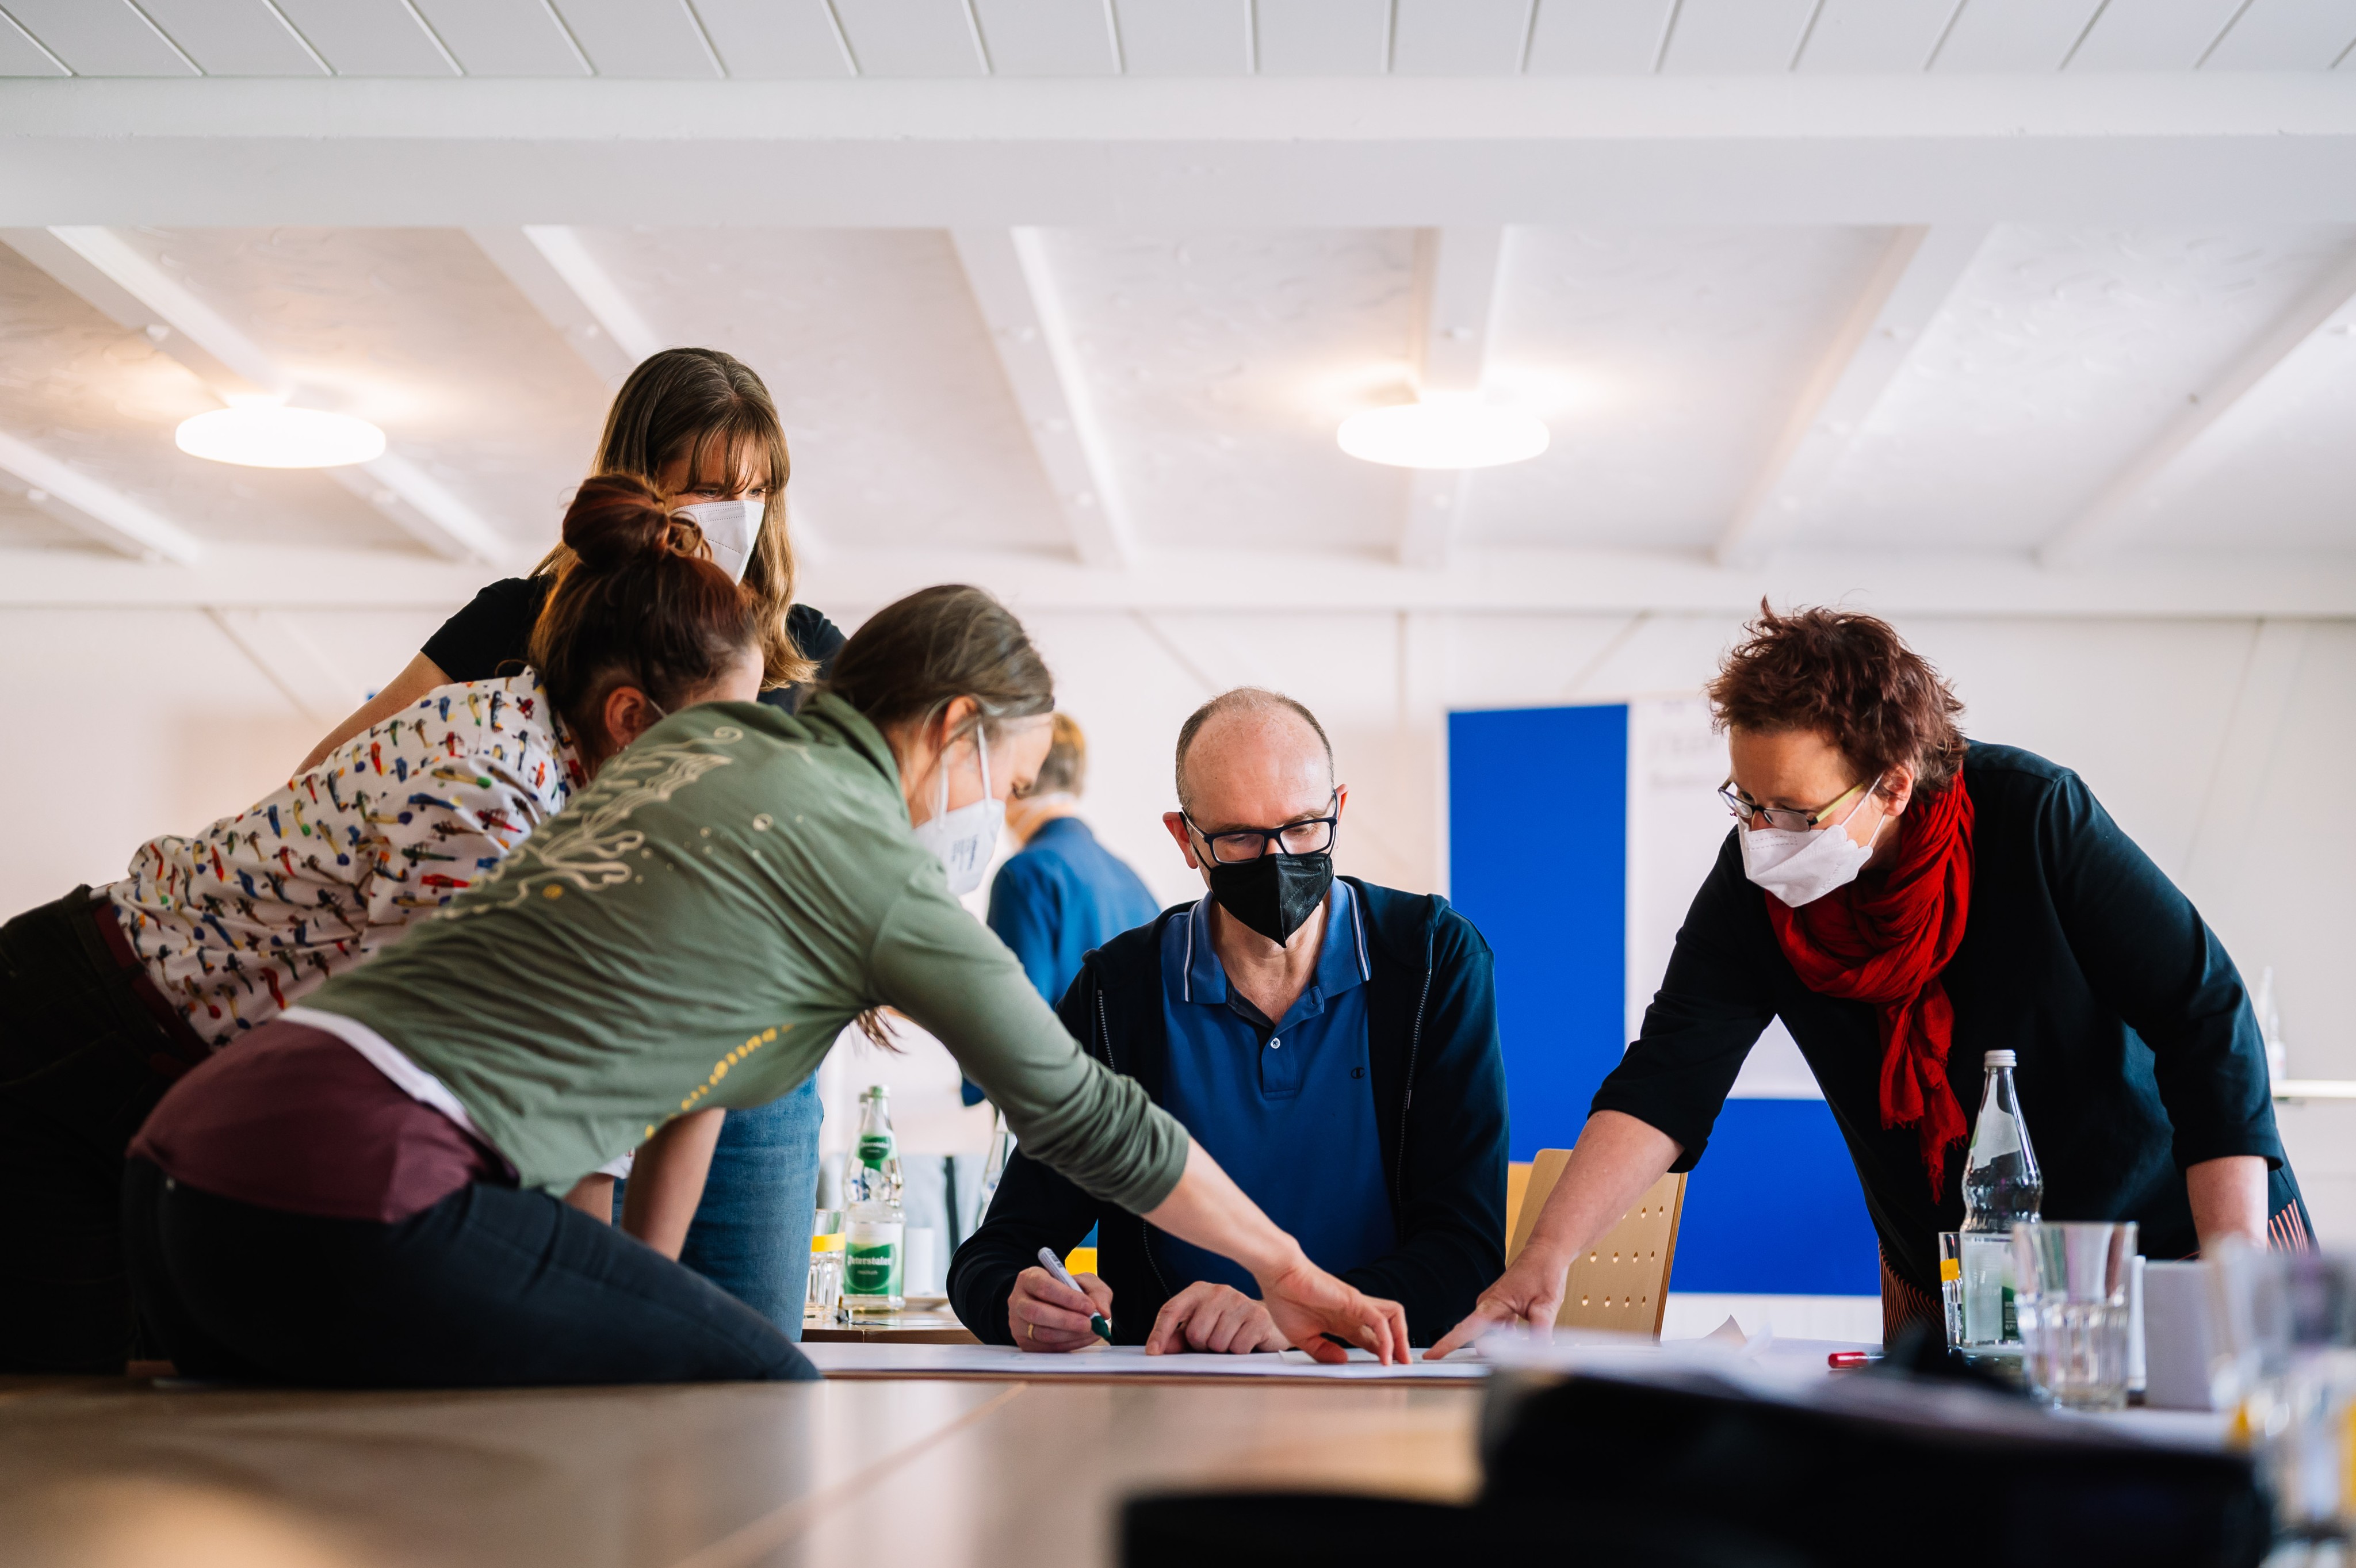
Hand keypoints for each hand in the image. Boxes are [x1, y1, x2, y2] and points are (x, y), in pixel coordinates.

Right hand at [1007, 1266, 1112, 1353]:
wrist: (1051, 1303)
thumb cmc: (1067, 1290)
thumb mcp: (1084, 1282)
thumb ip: (1097, 1293)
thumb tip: (1103, 1312)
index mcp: (1029, 1278)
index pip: (1043, 1286)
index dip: (1067, 1297)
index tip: (1089, 1306)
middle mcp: (1018, 1301)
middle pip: (1036, 1312)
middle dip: (1066, 1320)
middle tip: (1089, 1323)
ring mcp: (1018, 1324)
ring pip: (1041, 1334)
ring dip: (1070, 1335)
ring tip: (1091, 1331)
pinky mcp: (1025, 1343)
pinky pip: (1046, 1348)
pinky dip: (1069, 1345)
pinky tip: (1084, 1338)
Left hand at [1144, 1282, 1288, 1355]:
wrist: (1264, 1323)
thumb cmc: (1226, 1327)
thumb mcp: (1199, 1329)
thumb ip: (1177, 1337)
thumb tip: (1157, 1350)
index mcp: (1198, 1291)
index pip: (1172, 1310)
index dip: (1159, 1333)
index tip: (1153, 1354)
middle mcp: (1218, 1291)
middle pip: (1195, 1333)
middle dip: (1202, 1346)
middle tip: (1213, 1343)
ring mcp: (1240, 1300)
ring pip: (1217, 1342)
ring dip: (1222, 1351)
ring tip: (1230, 1340)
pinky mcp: (1258, 1315)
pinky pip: (1238, 1347)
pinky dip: (1239, 1352)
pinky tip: (1245, 1341)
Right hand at [1255, 1256, 1409, 1365]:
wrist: (1279, 1276)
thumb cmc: (1285, 1299)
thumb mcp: (1302, 1337)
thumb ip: (1322, 1351)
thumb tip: (1342, 1361)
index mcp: (1342, 1322)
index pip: (1371, 1339)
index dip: (1381, 1354)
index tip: (1386, 1370)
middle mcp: (1354, 1313)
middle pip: (1388, 1328)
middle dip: (1399, 1347)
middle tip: (1403, 1366)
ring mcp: (1357, 1306)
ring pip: (1393, 1318)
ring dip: (1401, 1339)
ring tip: (1401, 1361)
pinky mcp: (1355, 1302)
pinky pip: (1380, 1321)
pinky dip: (1386, 1339)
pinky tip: (1384, 1357)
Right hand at [1427, 1246, 1566, 1358]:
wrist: (1546, 1254)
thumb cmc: (1544, 1273)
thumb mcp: (1546, 1307)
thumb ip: (1538, 1333)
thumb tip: (1536, 1355)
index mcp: (1492, 1303)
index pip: (1465, 1329)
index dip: (1446, 1345)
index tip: (1430, 1357)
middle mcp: (1487, 1305)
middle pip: (1478, 1338)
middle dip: (1489, 1352)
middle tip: (1513, 1355)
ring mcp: (1492, 1307)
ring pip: (1490, 1335)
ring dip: (1502, 1344)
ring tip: (1525, 1341)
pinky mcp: (1500, 1310)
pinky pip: (1497, 1330)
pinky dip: (1508, 1338)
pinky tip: (1526, 1335)